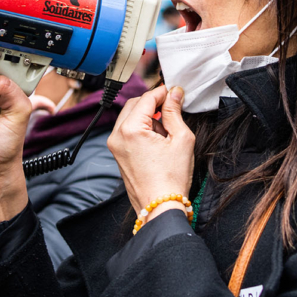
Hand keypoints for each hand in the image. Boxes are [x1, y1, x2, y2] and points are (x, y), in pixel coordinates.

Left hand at [107, 86, 193, 222]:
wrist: (160, 206)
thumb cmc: (171, 179)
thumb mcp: (181, 139)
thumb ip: (174, 112)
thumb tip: (174, 94)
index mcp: (131, 129)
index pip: (146, 98)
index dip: (162, 92)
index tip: (174, 91)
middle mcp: (117, 135)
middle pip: (135, 104)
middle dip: (153, 102)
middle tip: (172, 106)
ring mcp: (114, 145)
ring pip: (129, 116)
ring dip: (146, 114)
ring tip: (166, 127)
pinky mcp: (117, 152)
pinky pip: (127, 130)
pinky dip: (140, 127)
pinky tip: (157, 137)